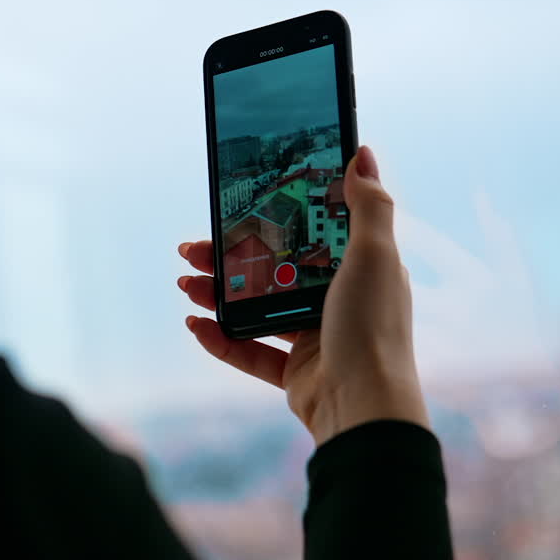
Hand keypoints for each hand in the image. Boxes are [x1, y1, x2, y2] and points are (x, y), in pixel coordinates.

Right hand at [176, 146, 429, 445]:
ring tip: (185, 284)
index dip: (272, 220)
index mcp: (358, 271)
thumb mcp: (373, 256)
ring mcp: (314, 338)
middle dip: (230, 259)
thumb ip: (367, 206)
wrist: (363, 406)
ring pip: (255, 308)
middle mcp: (336, 302)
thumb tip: (361, 153)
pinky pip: (249, 351)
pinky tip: (196, 325)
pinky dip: (221, 339)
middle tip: (193, 250)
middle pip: (273, 270)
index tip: (238, 208)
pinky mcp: (294, 372)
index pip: (308, 235)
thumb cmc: (372, 328)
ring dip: (218, 295)